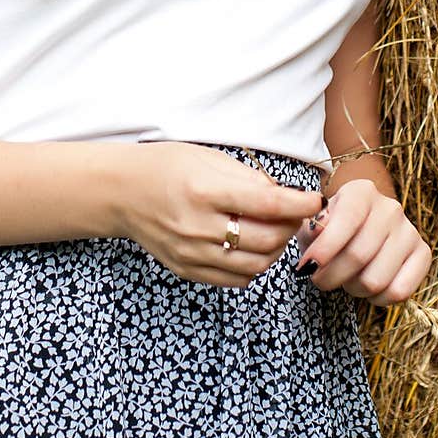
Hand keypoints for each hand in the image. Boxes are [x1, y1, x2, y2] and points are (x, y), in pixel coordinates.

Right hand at [117, 141, 322, 288]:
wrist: (122, 192)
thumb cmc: (166, 167)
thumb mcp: (208, 158)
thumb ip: (248, 178)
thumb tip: (284, 195)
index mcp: (205, 191)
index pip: (267, 203)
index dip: (298, 204)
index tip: (315, 200)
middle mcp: (198, 226)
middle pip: (267, 239)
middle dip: (291, 227)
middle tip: (294, 215)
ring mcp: (192, 253)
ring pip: (256, 265)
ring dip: (276, 249)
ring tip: (274, 231)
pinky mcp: (188, 270)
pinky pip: (236, 279)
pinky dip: (254, 266)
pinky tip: (252, 246)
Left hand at [294, 178, 431, 305]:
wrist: (362, 227)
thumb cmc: (333, 227)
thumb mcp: (316, 222)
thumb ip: (311, 227)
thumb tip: (317, 232)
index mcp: (361, 192)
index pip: (347, 220)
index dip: (325, 248)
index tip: (307, 266)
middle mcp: (390, 208)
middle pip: (358, 256)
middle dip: (331, 276)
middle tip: (319, 279)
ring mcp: (409, 231)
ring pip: (376, 279)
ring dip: (353, 289)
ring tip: (345, 280)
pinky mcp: (423, 254)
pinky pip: (399, 291)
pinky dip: (377, 299)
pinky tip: (367, 289)